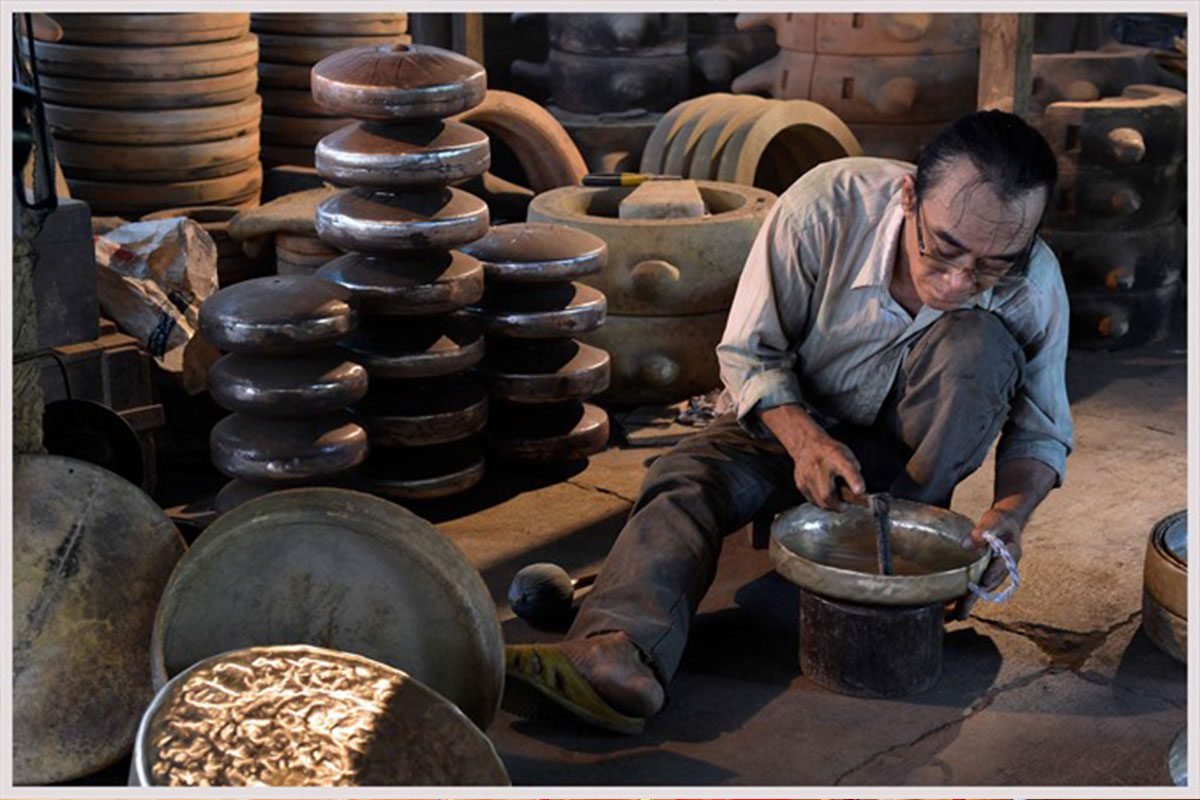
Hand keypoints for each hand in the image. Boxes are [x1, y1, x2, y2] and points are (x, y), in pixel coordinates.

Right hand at [757, 404, 864, 510]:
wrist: (807, 445)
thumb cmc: (830, 452)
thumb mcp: (847, 457)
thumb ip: (854, 474)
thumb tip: (859, 492)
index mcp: (836, 457)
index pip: (846, 469)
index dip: (854, 481)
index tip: (860, 490)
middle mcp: (820, 467)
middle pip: (827, 495)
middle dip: (840, 506)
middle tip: (846, 505)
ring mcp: (808, 477)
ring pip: (820, 502)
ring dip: (831, 505)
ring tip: (836, 498)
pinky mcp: (801, 484)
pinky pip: (813, 501)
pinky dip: (822, 502)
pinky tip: (825, 494)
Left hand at [948, 506, 1023, 620]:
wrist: (1006, 523)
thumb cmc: (1000, 521)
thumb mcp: (994, 521)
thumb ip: (982, 532)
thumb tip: (965, 545)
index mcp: (1012, 552)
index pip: (1001, 565)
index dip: (992, 575)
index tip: (982, 584)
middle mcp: (1005, 566)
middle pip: (989, 584)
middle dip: (975, 598)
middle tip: (961, 614)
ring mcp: (996, 572)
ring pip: (982, 588)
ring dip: (970, 600)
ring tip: (956, 615)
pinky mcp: (987, 573)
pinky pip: (977, 584)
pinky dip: (966, 593)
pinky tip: (952, 603)